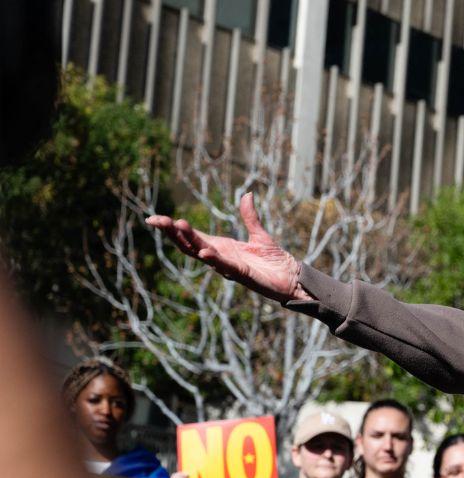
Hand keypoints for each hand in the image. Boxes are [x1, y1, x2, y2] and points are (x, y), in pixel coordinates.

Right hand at [145, 193, 308, 302]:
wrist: (291, 278)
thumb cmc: (274, 261)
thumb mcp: (259, 234)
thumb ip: (250, 217)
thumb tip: (247, 193)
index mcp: (220, 247)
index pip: (191, 236)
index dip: (173, 228)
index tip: (154, 219)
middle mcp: (219, 258)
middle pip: (189, 244)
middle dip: (172, 232)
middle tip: (156, 220)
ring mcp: (228, 267)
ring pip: (202, 254)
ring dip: (189, 241)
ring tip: (177, 226)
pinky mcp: (242, 275)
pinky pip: (225, 266)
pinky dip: (214, 259)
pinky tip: (204, 252)